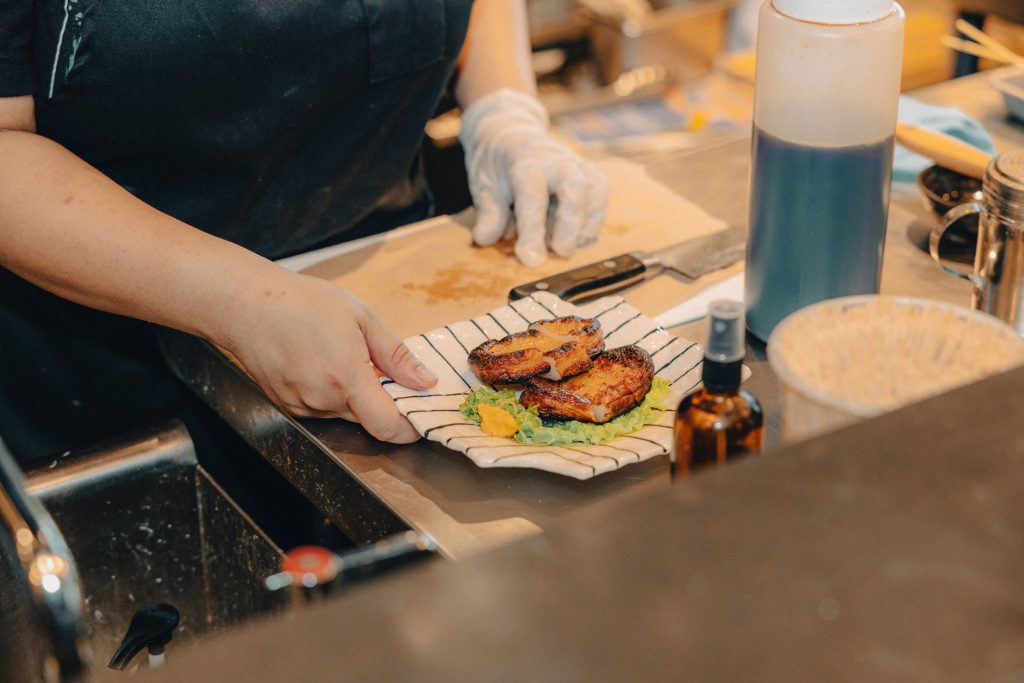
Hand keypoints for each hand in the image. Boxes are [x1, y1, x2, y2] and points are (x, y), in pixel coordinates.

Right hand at [220, 269, 436, 442]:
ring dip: (358, 397)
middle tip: (381, 370)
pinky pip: (325, 411)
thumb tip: (426, 382)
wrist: (246, 305)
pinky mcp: (290, 408)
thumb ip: (396, 355)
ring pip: (348, 415)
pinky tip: (323, 364)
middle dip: (385, 402)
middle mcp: (323, 400)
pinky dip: (335, 395)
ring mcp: (303, 408)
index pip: (388, 427)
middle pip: (370, 420)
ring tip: (344, 358)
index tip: (420, 414)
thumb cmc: (302, 303)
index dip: (410, 427)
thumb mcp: (361, 317)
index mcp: (345, 376)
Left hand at [459, 89, 608, 267]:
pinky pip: (601, 191)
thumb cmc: (496, 165)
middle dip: (570, 224)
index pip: (532, 197)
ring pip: (595, 188)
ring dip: (586, 223)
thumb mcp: (483, 186)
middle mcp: (555, 162)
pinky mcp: (588, 172)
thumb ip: (489, 214)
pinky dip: (595, 217)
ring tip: (566, 245)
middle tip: (559, 252)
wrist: (509, 131)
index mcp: (525, 165)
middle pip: (574, 187)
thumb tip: (484, 239)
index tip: (530, 260)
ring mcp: (575, 164)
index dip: (532, 231)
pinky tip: (579, 236)